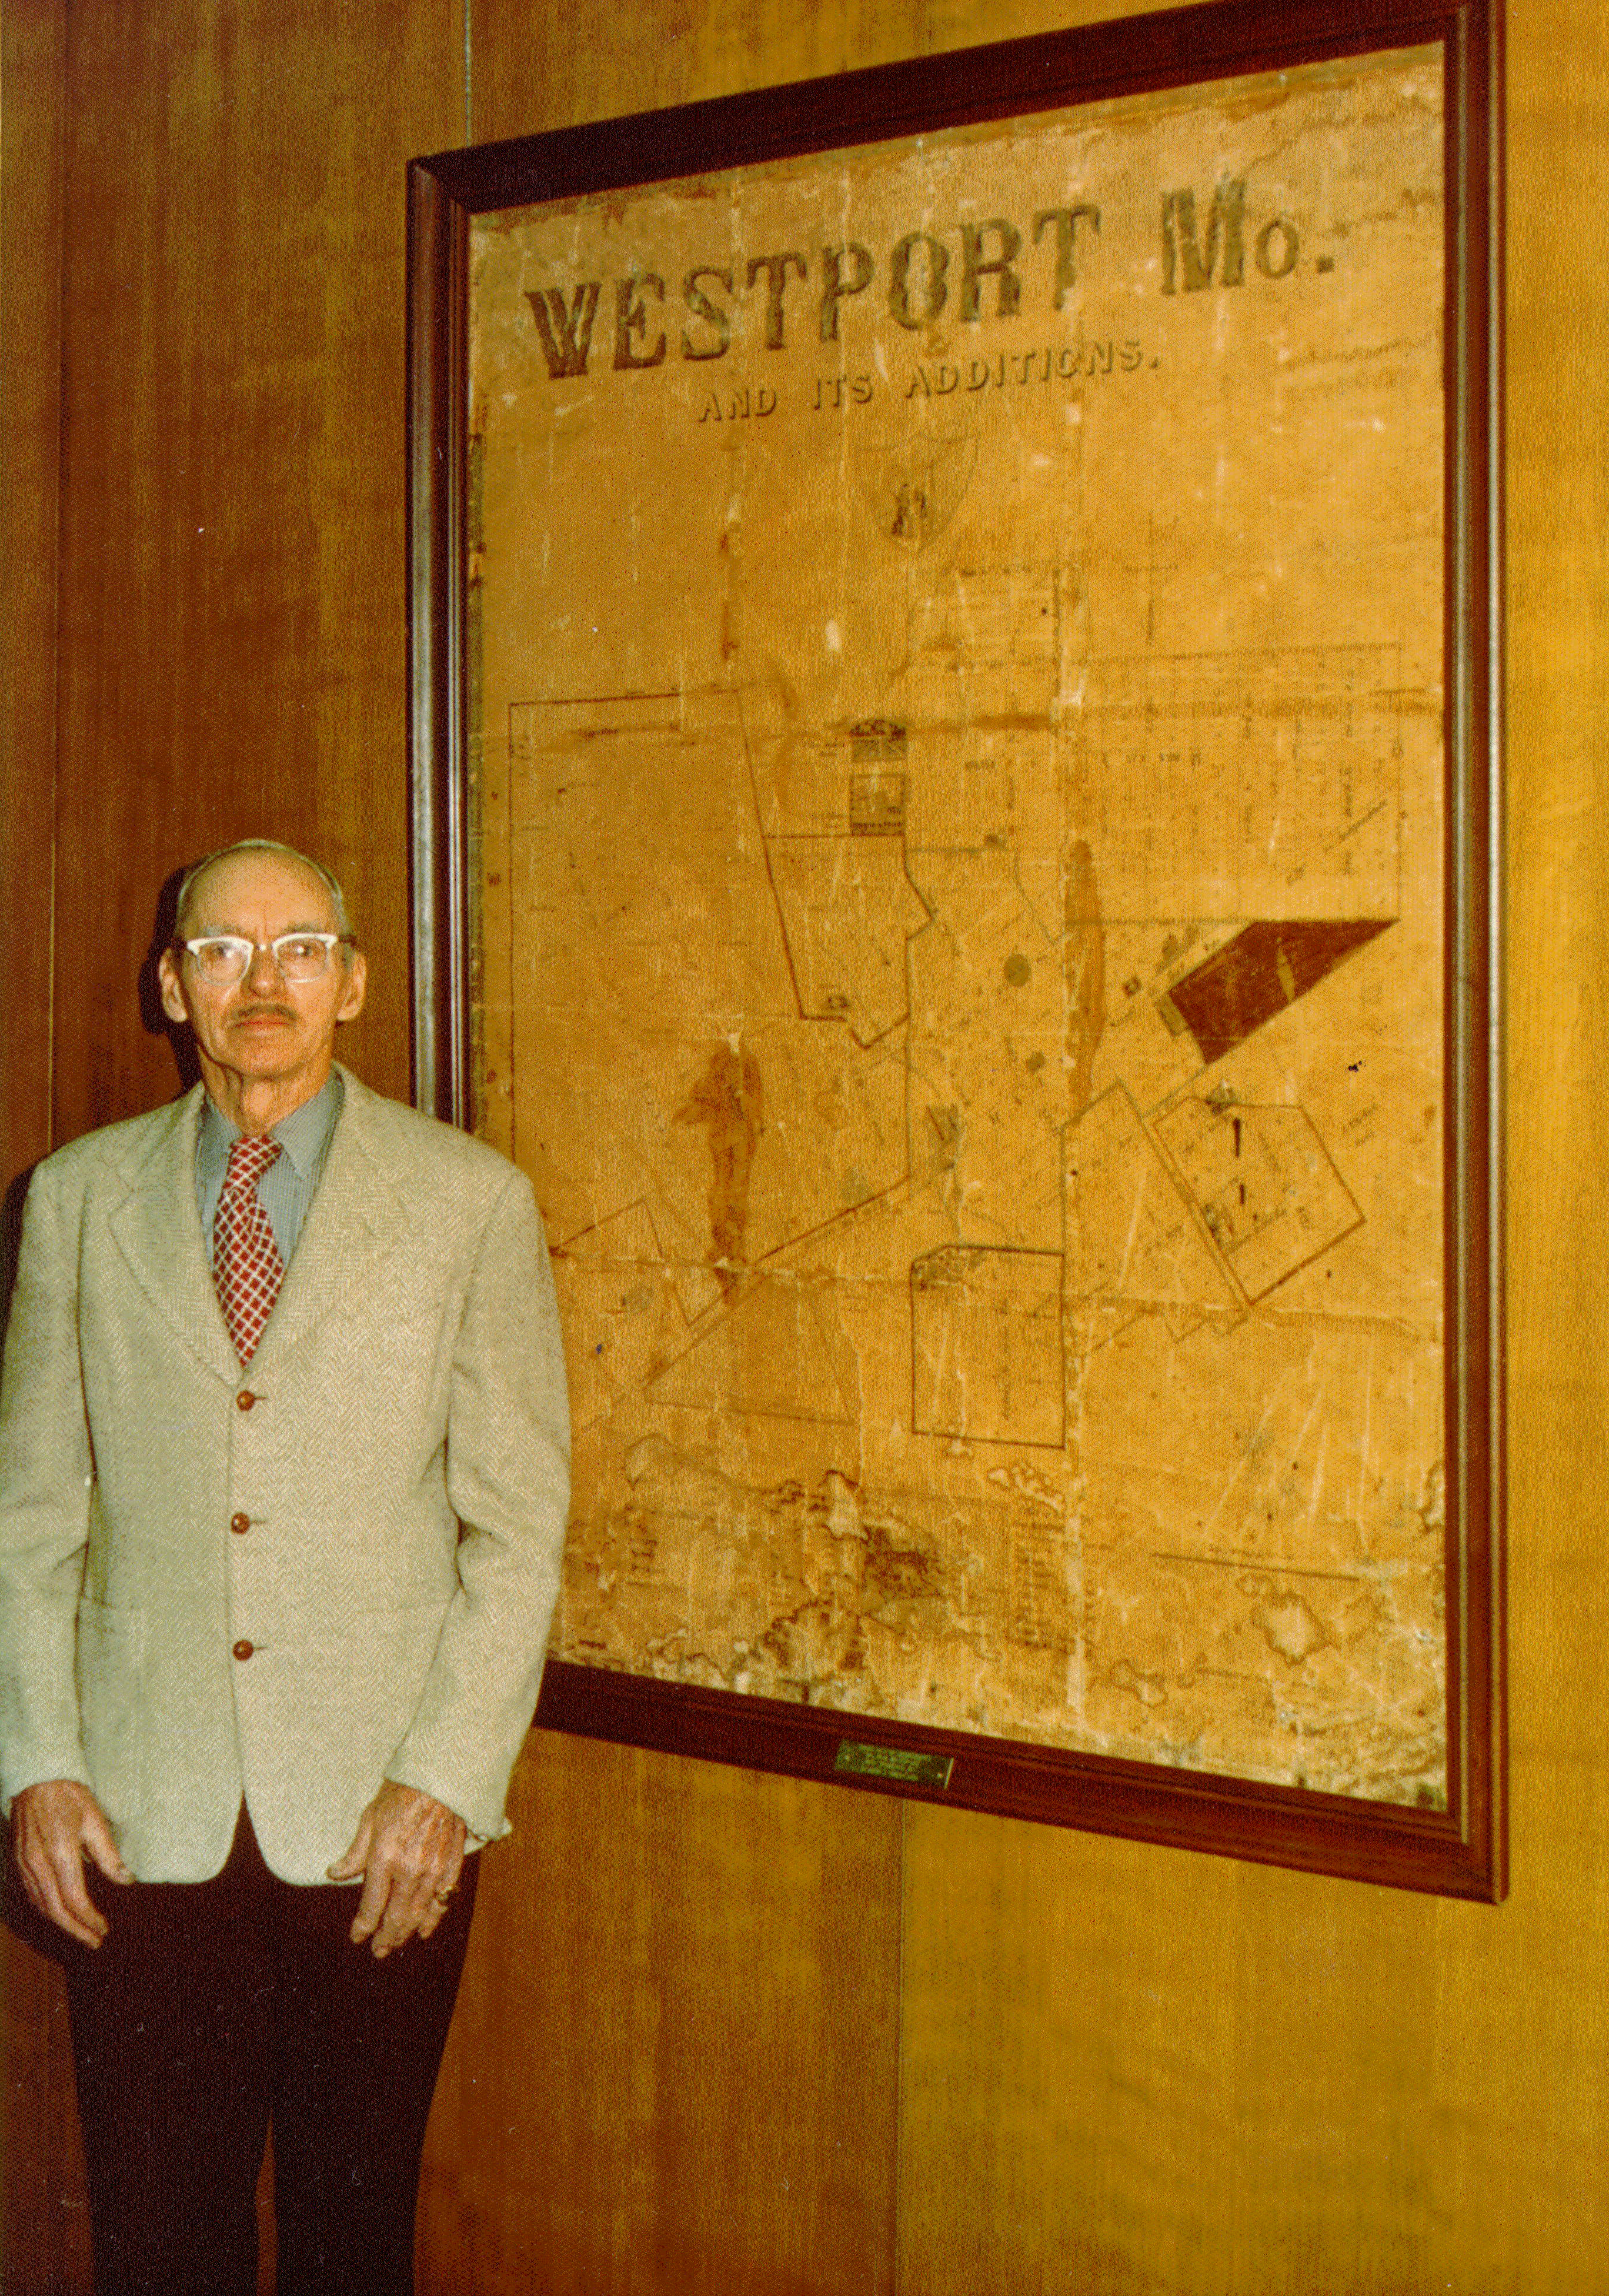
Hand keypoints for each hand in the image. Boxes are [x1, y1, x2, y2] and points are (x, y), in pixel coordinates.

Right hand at [12, 1779, 132, 1947]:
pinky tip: (60, 1915)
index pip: (74, 1898)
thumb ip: (109, 1854)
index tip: (104, 1929)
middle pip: (55, 1910)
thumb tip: (126, 1880)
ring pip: (41, 1906)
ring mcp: (25, 1865)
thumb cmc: (69, 1796)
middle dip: (75, 1930)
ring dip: (61, 1925)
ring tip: (81, 1934)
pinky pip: (32, 1895)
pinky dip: (47, 1911)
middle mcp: (38, 1864)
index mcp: (60, 1852)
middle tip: (94, 1941)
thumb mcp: (95, 1819)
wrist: (36, 1780)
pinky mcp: (19, 1864)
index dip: (89, 1918)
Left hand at [326, 1780, 466, 1958]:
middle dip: (384, 1937)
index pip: (371, 1905)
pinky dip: (434, 1918)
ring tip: (395, 1944)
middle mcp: (410, 1869)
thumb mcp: (370, 1818)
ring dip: (406, 1932)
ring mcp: (433, 1869)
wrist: (440, 1778)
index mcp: (385, 1857)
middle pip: (396, 1916)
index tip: (357, 1936)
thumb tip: (335, 1875)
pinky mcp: (451, 1865)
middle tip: (377, 1950)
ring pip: (419, 1913)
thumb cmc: (401, 1793)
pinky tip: (425, 1930)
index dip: (363, 1926)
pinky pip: (443, 1900)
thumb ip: (355, 1852)